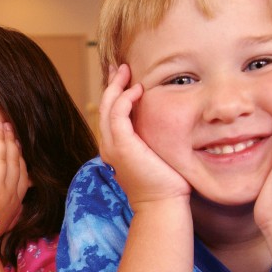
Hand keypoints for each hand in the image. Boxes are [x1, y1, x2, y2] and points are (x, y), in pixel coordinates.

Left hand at [0, 122, 28, 241]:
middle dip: (10, 140)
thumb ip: (12, 212)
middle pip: (12, 160)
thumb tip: (18, 208)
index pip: (21, 172)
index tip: (16, 143)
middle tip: (6, 126)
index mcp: (14, 201)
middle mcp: (6, 192)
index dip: (18, 155)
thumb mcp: (5, 224)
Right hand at [99, 65, 190, 208]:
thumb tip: (167, 123)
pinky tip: (138, 89)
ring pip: (107, 107)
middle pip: (104, 106)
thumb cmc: (165, 184)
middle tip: (120, 67)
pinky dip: (124, 99)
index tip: (125, 79)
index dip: (115, 94)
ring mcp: (111, 145)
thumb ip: (153, 139)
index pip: (110, 114)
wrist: (162, 203)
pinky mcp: (121, 145)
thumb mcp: (156, 155)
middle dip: (112, 84)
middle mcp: (108, 145)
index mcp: (115, 147)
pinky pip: (117, 114)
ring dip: (116, 86)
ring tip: (126, 71)